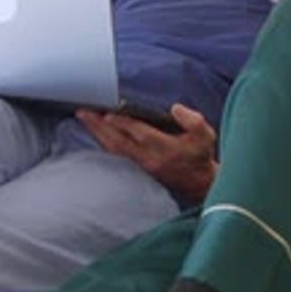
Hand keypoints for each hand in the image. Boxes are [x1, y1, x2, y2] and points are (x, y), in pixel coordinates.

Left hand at [75, 103, 217, 203]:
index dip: (125, 124)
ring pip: (114, 148)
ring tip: (84, 118)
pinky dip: (102, 142)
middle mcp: (149, 157)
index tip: (108, 114)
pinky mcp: (136, 168)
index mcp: (165, 147)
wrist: (198, 183)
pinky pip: (115, 154)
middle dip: (100, 127)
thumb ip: (193, 120)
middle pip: (119, 141)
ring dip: (97, 133)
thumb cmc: (199, 154)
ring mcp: (140, 164)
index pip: (141, 134)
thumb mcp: (205, 135)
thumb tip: (175, 109)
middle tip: (84, 112)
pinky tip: (94, 132)